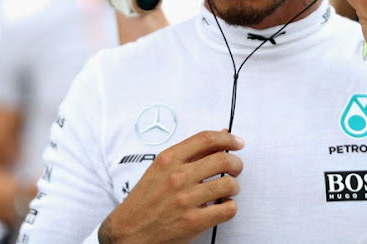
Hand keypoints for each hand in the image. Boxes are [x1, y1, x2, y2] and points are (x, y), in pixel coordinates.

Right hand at [98, 131, 243, 243]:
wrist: (130, 230)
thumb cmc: (145, 200)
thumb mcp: (160, 169)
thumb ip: (189, 154)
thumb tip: (220, 136)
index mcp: (168, 159)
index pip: (206, 139)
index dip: (227, 138)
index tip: (236, 142)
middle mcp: (177, 176)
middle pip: (223, 159)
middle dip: (236, 163)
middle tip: (235, 168)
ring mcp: (186, 199)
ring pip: (230, 185)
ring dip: (234, 187)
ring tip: (226, 190)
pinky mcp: (194, 222)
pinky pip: (228, 209)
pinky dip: (229, 207)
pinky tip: (220, 206)